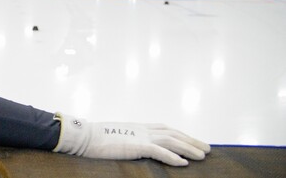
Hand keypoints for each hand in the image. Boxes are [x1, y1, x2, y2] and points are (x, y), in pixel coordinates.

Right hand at [53, 113, 210, 165]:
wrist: (84, 136)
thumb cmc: (95, 139)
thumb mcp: (116, 138)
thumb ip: (129, 140)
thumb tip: (135, 147)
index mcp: (138, 127)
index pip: (165, 128)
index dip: (181, 134)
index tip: (192, 140)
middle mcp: (142, 129)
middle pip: (173, 133)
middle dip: (191, 140)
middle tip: (206, 148)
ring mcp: (140, 136)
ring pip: (172, 141)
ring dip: (189, 148)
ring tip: (202, 156)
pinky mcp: (137, 145)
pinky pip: (160, 151)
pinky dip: (173, 157)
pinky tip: (184, 163)